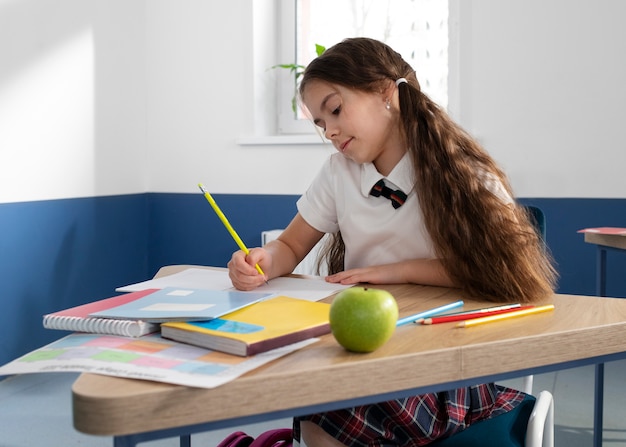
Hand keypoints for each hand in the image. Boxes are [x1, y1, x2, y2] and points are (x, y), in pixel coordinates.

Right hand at [227, 247, 269, 289]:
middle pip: (239, 275)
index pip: (238, 264)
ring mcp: (233, 275)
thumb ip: (254, 256)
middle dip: (252, 278)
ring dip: (253, 282)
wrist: (263, 265)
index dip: (247, 270)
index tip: (256, 272)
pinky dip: (251, 286)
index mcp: (237, 256)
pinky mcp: (236, 282)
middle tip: (262, 276)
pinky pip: (242, 288)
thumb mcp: (260, 253)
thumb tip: (249, 262)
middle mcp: (233, 265)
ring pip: (241, 283)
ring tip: (260, 278)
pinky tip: (256, 281)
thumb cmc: (261, 258)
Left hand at [325, 259, 454, 287]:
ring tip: (330, 280)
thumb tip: (368, 296)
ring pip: (350, 273)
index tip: (332, 279)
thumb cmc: (395, 277)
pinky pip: (359, 277)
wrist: (404, 271)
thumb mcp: (382, 283)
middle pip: (348, 272)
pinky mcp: (372, 274)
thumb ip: (374, 287)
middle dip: (336, 276)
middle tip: (326, 279)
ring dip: (339, 277)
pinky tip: (343, 281)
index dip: (342, 276)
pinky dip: (350, 279)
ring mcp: (369, 271)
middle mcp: (366, 270)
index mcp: (368, 273)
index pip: (352, 274)